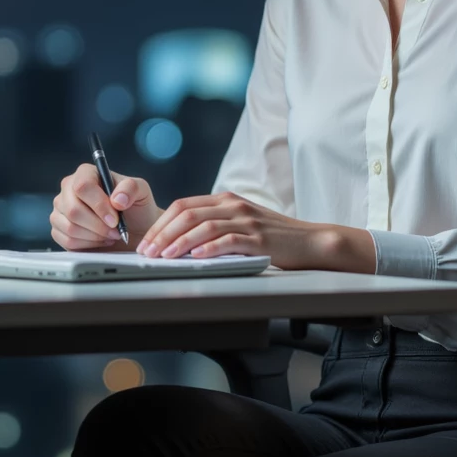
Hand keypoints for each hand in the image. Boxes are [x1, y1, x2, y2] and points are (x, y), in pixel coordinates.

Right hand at [50, 165, 162, 251]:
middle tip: (116, 231)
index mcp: (86, 173)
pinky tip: (100, 239)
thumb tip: (117, 199)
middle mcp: (69, 189)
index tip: (115, 219)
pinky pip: (67, 241)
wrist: (134, 230)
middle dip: (98, 225)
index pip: (82, 186)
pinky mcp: (59, 230)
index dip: (98, 205)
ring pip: (70, 227)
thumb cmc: (135, 208)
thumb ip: (131, 188)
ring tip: (110, 234)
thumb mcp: (141, 191)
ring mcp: (61, 210)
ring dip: (95, 236)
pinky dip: (88, 245)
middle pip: (73, 209)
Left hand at [136, 191, 328, 269]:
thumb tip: (179, 241)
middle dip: (163, 234)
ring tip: (164, 257)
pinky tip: (196, 257)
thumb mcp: (241, 222)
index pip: (183, 205)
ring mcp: (247, 221)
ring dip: (179, 242)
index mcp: (225, 199)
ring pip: (204, 226)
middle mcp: (233, 206)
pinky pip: (229, 240)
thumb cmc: (273, 236)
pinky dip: (210, 248)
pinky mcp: (259, 239)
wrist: (309, 241)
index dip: (160, 224)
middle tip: (148, 252)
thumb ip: (215, 224)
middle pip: (188, 214)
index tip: (146, 242)